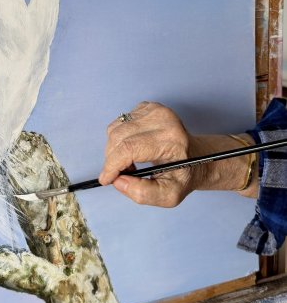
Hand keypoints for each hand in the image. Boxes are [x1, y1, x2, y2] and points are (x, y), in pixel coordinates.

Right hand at [100, 101, 258, 206]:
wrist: (197, 157)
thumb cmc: (184, 175)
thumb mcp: (169, 195)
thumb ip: (142, 193)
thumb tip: (118, 181)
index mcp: (170, 140)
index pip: (129, 148)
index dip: (112, 165)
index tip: (106, 179)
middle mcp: (163, 119)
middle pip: (118, 138)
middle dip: (112, 159)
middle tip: (124, 174)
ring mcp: (155, 110)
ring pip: (115, 129)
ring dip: (115, 149)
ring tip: (130, 162)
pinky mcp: (148, 106)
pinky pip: (120, 122)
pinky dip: (120, 138)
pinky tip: (133, 148)